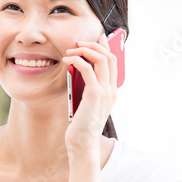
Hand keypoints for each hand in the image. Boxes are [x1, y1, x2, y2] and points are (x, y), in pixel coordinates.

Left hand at [62, 31, 118, 156]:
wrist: (82, 144)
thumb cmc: (81, 125)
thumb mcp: (85, 104)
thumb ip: (86, 88)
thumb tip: (77, 68)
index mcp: (112, 92)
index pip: (114, 63)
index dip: (107, 47)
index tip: (99, 37)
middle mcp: (112, 90)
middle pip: (109, 57)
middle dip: (94, 45)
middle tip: (79, 42)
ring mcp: (105, 92)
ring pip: (101, 59)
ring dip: (85, 50)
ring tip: (71, 49)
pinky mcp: (94, 94)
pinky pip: (87, 68)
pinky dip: (76, 60)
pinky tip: (66, 60)